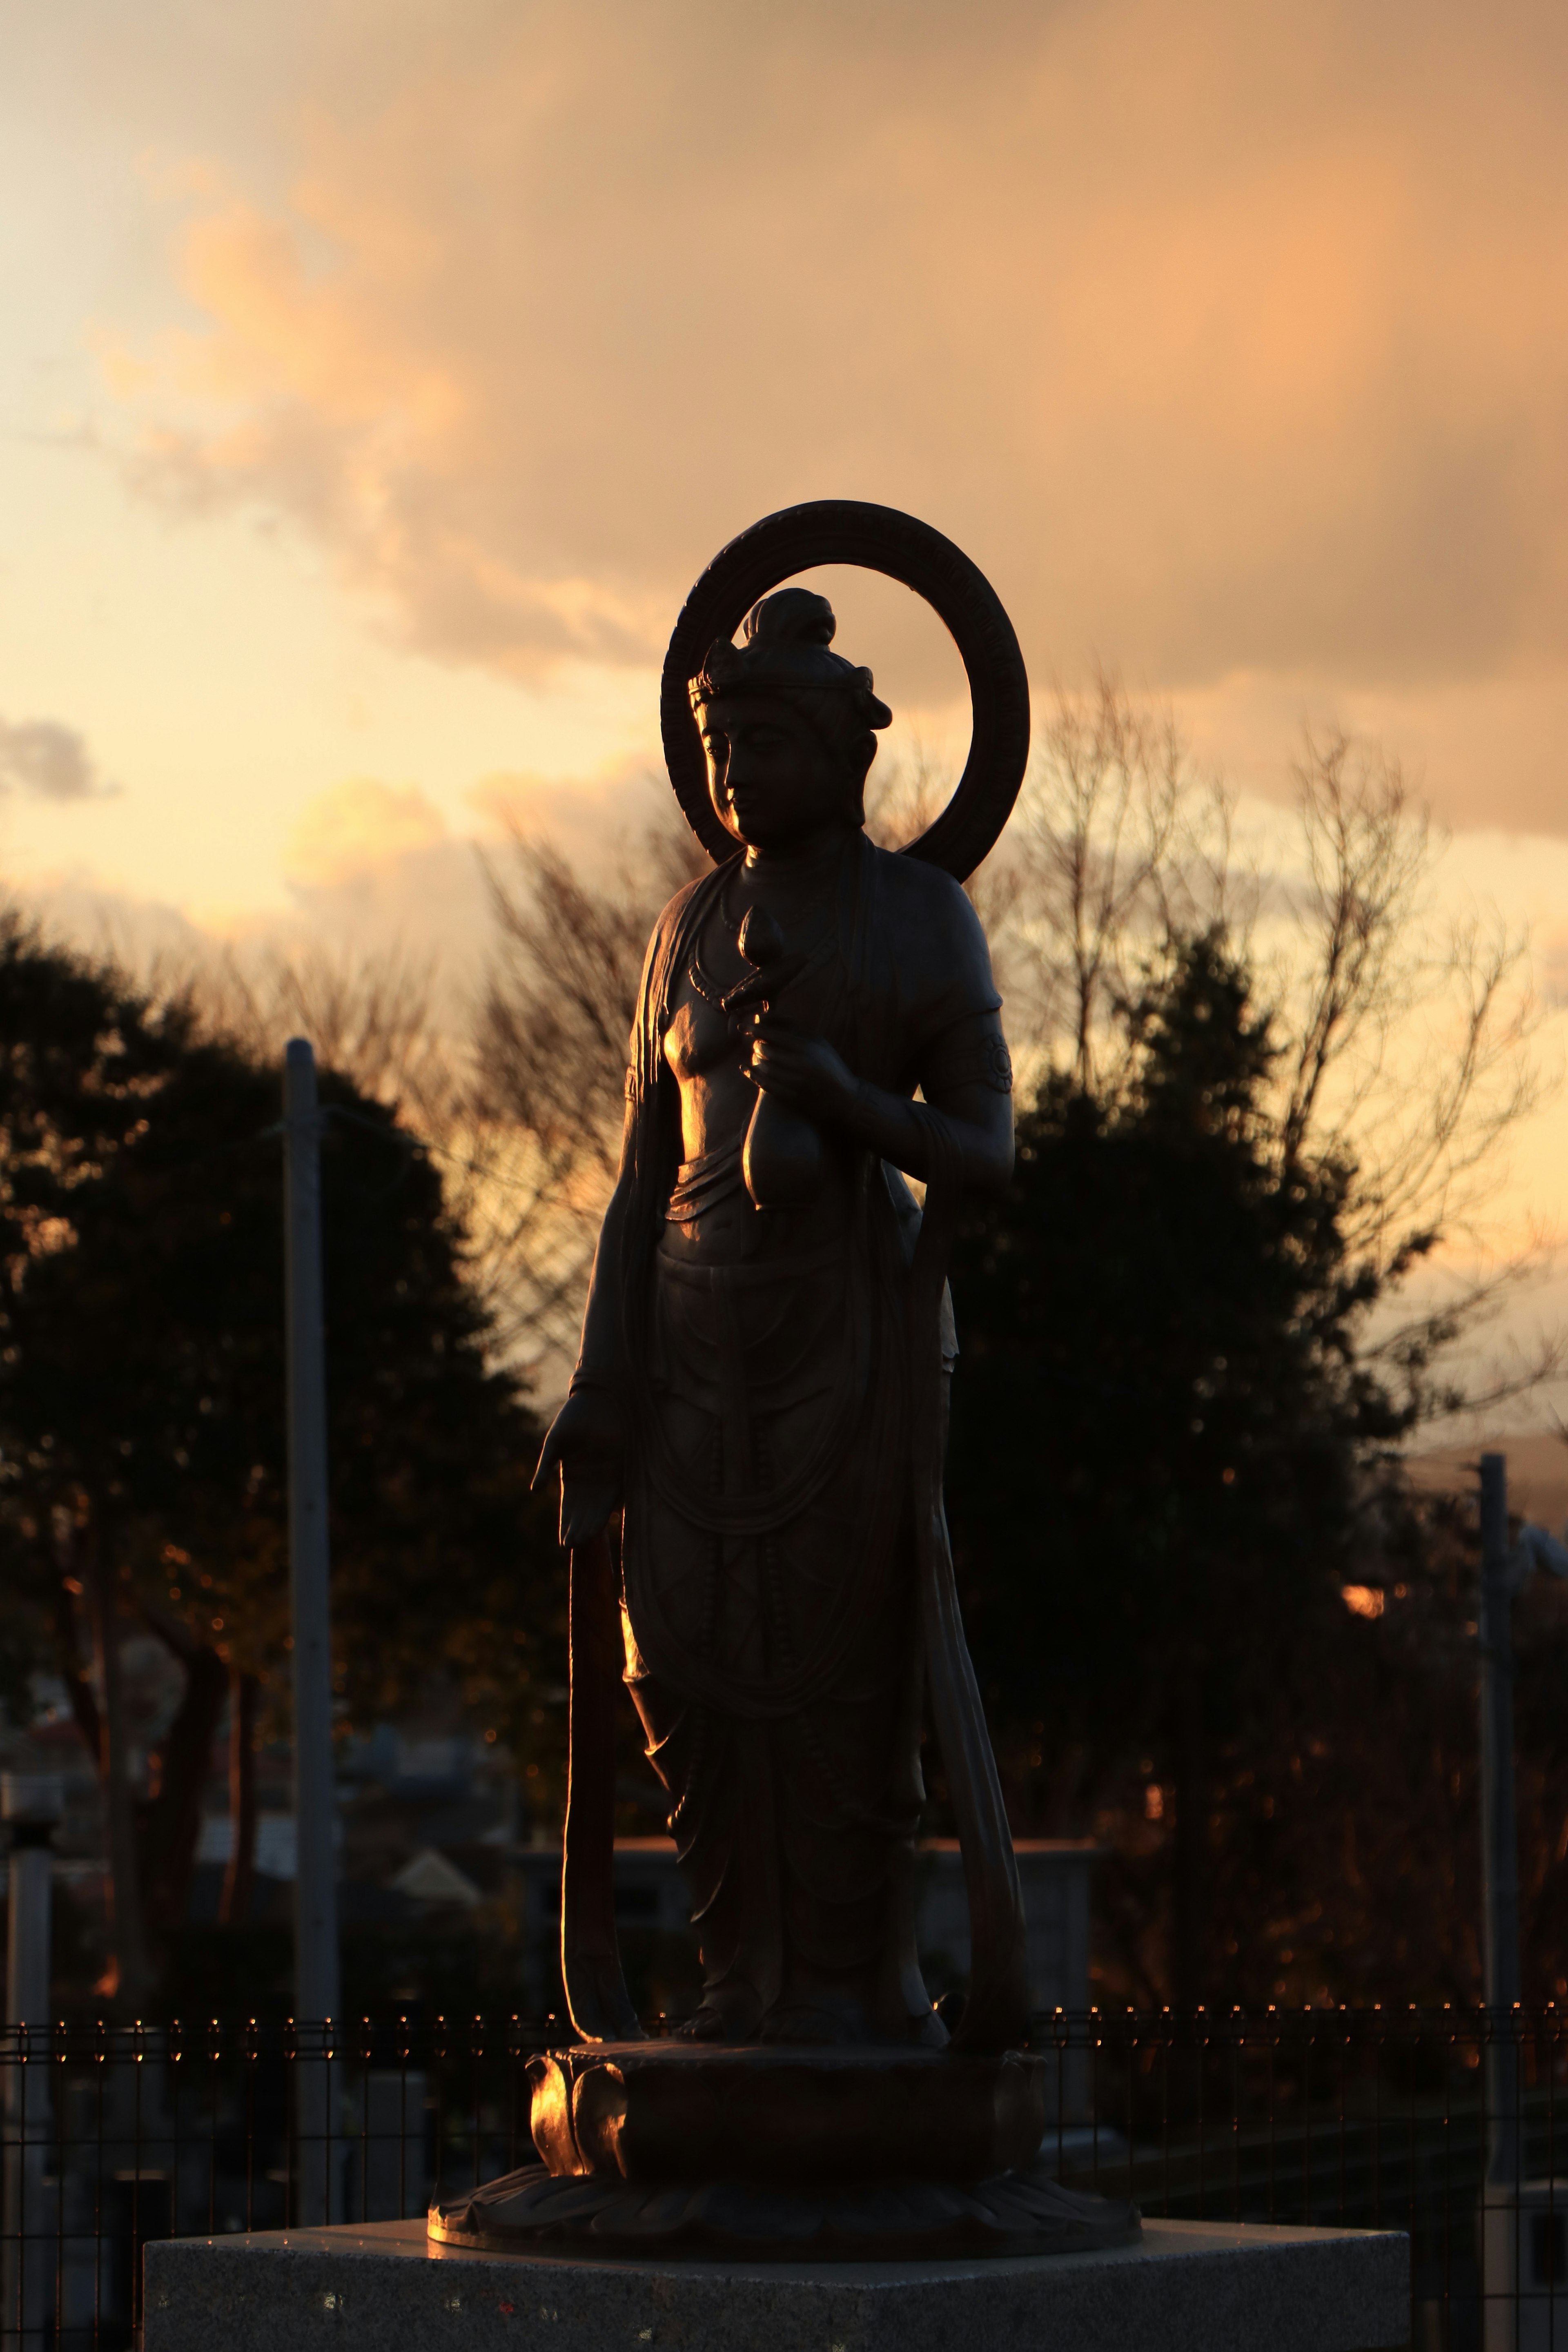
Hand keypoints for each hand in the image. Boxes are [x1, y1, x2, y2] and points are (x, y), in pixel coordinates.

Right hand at [532, 1387, 625, 1548]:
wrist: (602, 1397)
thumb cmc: (575, 1416)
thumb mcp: (556, 1442)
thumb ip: (545, 1465)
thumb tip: (534, 1490)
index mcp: (572, 1478)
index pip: (569, 1509)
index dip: (566, 1525)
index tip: (564, 1544)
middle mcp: (590, 1482)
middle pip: (584, 1514)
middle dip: (579, 1530)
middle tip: (573, 1546)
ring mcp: (607, 1478)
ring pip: (599, 1508)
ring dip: (592, 1524)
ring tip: (584, 1539)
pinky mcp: (622, 1470)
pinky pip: (616, 1495)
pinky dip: (609, 1509)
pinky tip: (603, 1522)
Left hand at [743, 1015, 856, 1125]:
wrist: (845, 1101)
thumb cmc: (832, 1068)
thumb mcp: (821, 1044)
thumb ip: (798, 1031)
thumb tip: (773, 1018)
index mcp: (808, 1048)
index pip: (774, 1035)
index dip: (755, 1030)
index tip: (743, 1027)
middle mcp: (800, 1065)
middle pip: (766, 1051)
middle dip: (757, 1046)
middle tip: (756, 1044)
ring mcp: (794, 1083)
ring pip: (763, 1068)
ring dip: (755, 1060)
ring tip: (756, 1056)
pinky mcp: (790, 1098)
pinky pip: (765, 1085)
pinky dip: (753, 1076)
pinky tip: (748, 1070)